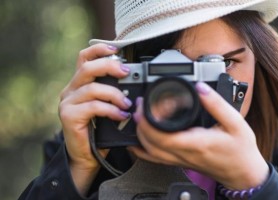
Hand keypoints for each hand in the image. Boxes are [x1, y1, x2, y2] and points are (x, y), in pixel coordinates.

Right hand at [58, 44, 131, 194]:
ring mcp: (67, 102)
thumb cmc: (99, 131)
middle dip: (109, 66)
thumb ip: (114, 93)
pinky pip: (93, 106)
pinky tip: (121, 115)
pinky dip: (110, 110)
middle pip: (88, 67)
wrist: (87, 156)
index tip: (115, 48)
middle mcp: (70, 90)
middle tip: (126, 72)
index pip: (84, 58)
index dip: (98, 49)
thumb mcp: (107, 107)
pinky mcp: (68, 116)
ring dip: (115, 94)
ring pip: (93, 88)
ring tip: (127, 104)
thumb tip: (136, 83)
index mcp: (79, 84)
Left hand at [128, 82, 268, 189]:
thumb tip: (201, 87)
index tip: (146, 103)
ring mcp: (180, 160)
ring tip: (140, 116)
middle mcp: (185, 154)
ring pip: (149, 152)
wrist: (243, 173)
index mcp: (196, 143)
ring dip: (140, 134)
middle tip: (141, 104)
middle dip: (140, 123)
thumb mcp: (235, 122)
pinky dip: (142, 149)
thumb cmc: (241, 150)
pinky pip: (155, 159)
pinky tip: (139, 140)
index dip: (148, 120)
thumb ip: (217, 104)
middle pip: (150, 143)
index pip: (163, 135)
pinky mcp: (180, 162)